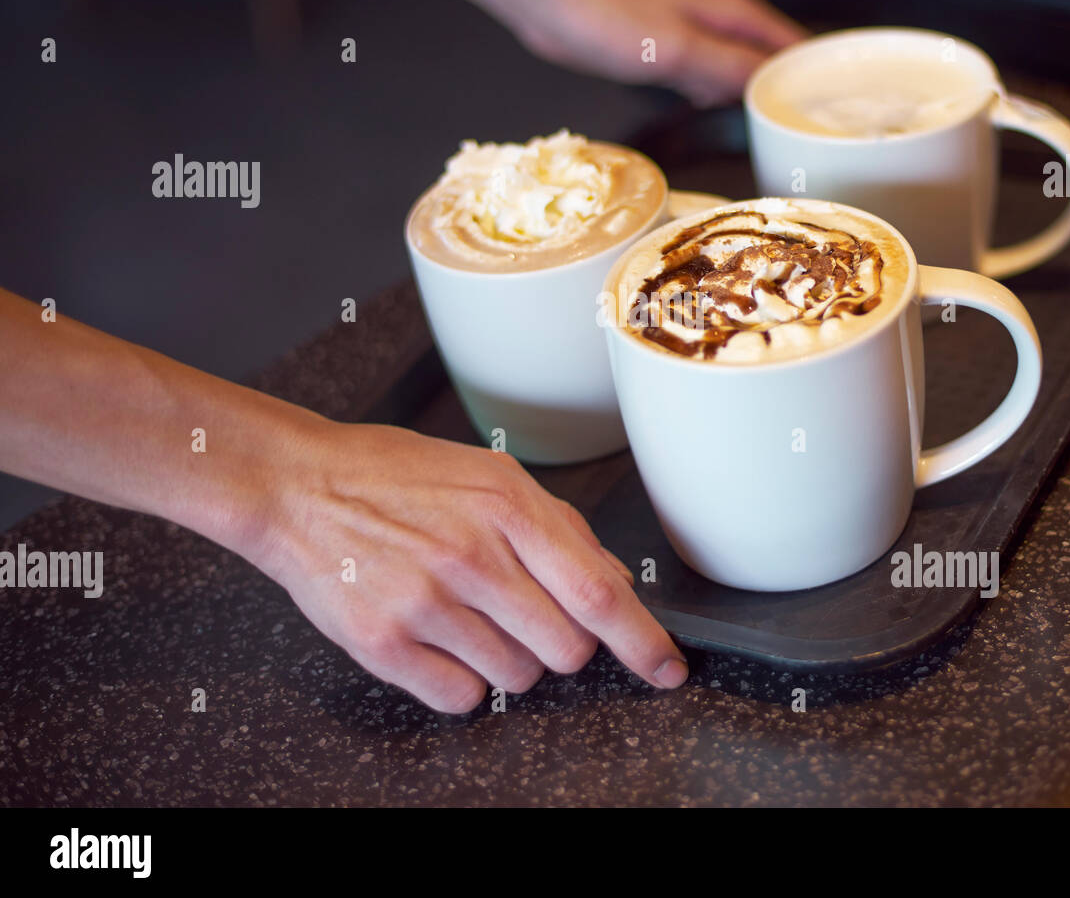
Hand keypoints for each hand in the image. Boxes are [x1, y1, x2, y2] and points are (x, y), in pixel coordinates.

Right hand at [254, 419, 687, 712]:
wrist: (297, 485)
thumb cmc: (394, 475)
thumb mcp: (488, 474)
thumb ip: (557, 527)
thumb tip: (611, 581)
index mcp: (506, 506)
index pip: (599, 593)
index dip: (644, 641)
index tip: (667, 667)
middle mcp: (471, 557)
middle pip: (568, 649)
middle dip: (564, 644)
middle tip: (526, 614)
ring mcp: (426, 604)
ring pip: (519, 679)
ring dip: (511, 661)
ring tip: (470, 616)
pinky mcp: (384, 644)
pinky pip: (462, 699)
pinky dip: (463, 682)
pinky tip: (441, 640)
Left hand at [506, 0, 807, 105]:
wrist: (549, 0)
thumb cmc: (606, 14)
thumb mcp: (678, 49)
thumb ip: (728, 67)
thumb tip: (772, 88)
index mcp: (733, 11)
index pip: (793, 45)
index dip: (814, 78)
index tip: (828, 115)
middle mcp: (719, 20)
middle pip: (770, 60)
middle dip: (785, 93)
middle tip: (801, 135)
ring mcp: (693, 36)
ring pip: (738, 71)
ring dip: (749, 98)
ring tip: (769, 133)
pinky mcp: (666, 52)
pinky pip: (706, 78)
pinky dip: (715, 97)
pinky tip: (715, 117)